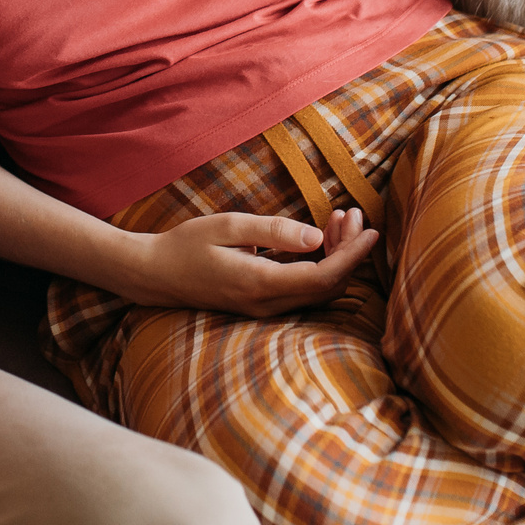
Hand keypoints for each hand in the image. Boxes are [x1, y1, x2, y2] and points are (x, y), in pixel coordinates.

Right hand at [122, 207, 378, 315]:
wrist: (153, 275)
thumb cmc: (187, 246)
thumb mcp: (229, 227)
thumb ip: (273, 231)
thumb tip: (316, 236)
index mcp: (261, 283)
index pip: (324, 276)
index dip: (353, 255)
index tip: (370, 231)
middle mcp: (268, 304)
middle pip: (328, 286)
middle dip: (349, 251)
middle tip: (351, 215)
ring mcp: (264, 308)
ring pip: (318, 290)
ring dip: (336, 258)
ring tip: (339, 221)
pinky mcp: (260, 304)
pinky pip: (303, 290)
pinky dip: (320, 266)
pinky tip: (319, 241)